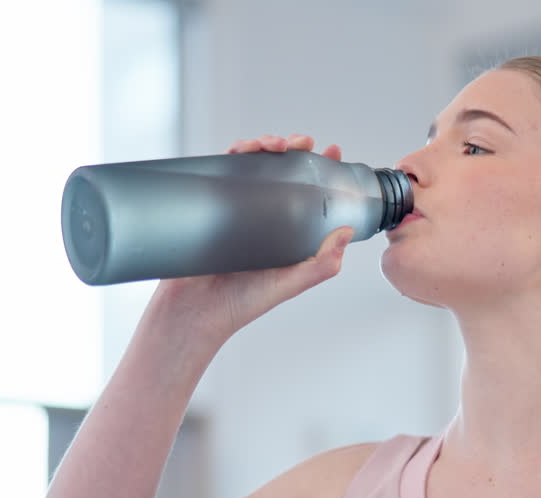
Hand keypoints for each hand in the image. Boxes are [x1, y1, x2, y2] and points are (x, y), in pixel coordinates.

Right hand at [152, 134, 350, 341]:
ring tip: (276, 145)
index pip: (309, 194)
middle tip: (303, 144)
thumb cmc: (242, 303)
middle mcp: (264, 217)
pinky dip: (235, 153)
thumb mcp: (290, 283)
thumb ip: (321, 264)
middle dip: (295, 150)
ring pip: (254, 166)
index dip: (322, 171)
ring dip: (266, 146)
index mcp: (287, 233)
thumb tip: (346, 232)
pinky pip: (223, 170)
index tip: (332, 153)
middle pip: (282, 171)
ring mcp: (237, 208)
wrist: (194, 310)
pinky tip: (245, 149)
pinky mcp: (212, 203)